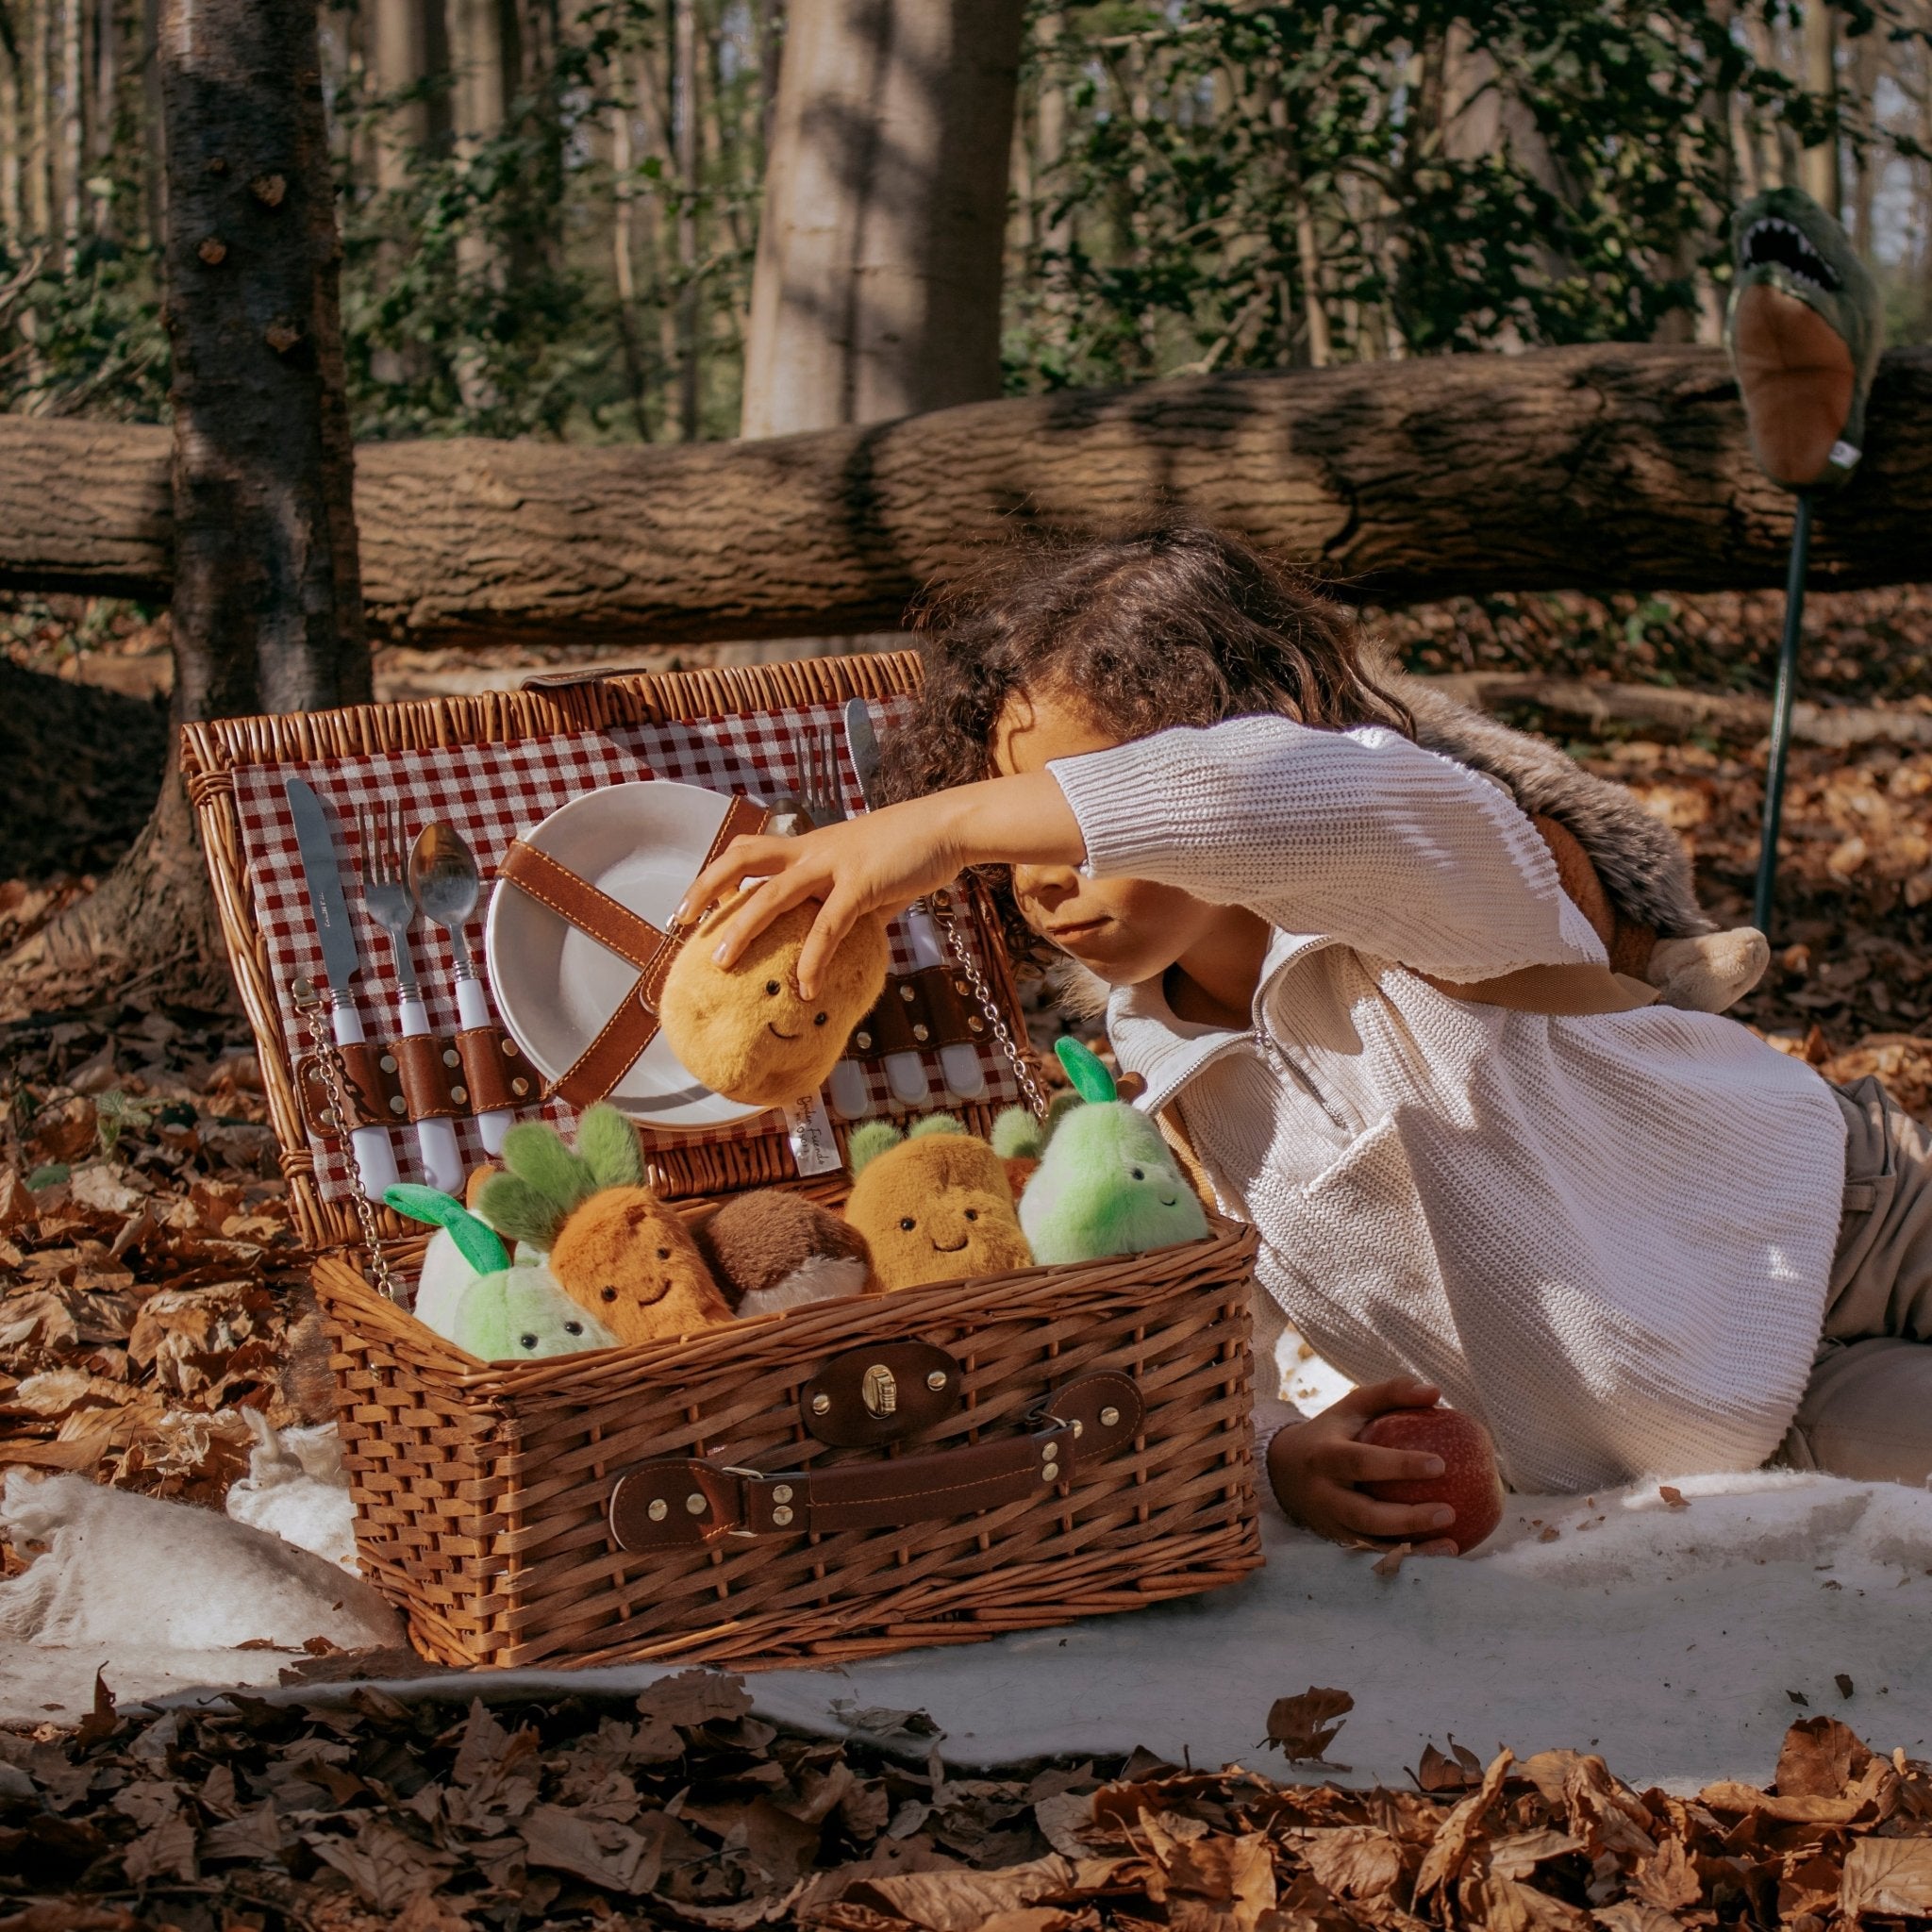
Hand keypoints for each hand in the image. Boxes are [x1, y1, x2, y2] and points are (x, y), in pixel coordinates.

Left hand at [674, 795, 971, 999]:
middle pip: (742, 860)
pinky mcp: (860, 885)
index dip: (716, 875)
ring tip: (722, 963)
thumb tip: (841, 940)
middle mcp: (812, 851)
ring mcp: (833, 865)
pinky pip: (828, 927)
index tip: (692, 904)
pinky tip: (805, 988)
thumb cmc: (909, 850)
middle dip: (706, 888)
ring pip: (773, 895)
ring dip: (743, 929)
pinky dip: (812, 960)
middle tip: (680, 921)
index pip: (749, 852)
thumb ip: (848, 904)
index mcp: (809, 846)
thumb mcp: (868, 875)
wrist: (947, 827)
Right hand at [1265, 1378, 1460, 1553]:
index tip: (1440, 1464)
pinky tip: (1441, 1552)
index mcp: (1325, 1455)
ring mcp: (1330, 1522)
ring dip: (1412, 1547)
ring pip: (1371, 1542)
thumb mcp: (1352, 1406)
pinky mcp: (1339, 1540)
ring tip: (1451, 1543)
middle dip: (1407, 1518)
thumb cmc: (1331, 1432)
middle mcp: (1324, 1493)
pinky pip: (1375, 1553)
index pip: (1361, 1462)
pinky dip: (1407, 1555)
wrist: (1282, 1470)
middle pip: (1364, 1514)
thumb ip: (1391, 1394)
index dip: (1399, 1465)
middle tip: (1448, 1512)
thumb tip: (1435, 1392)